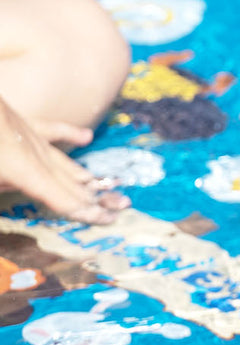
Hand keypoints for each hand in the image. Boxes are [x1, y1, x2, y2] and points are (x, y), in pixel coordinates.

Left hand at [0, 95, 128, 223]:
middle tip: (123, 204)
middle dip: (99, 196)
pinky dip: (71, 134)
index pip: (65, 199)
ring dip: (89, 176)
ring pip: (67, 163)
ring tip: (114, 182)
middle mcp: (39, 157)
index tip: (110, 218)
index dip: (89, 212)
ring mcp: (34, 139)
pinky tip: (86, 137)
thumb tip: (11, 185)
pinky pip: (53, 131)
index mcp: (28, 173)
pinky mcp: (25, 125)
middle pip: (74, 183)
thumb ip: (4, 185)